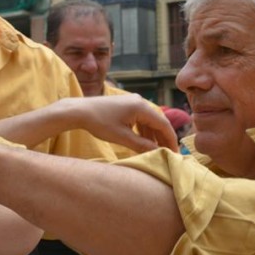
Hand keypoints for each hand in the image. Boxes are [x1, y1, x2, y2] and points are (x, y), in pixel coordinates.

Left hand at [61, 95, 177, 152]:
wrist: (79, 111)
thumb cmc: (99, 123)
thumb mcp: (122, 137)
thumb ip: (142, 145)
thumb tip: (158, 151)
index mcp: (141, 107)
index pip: (163, 124)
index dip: (170, 140)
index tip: (175, 153)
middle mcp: (140, 101)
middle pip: (158, 122)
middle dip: (163, 138)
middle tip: (168, 154)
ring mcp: (133, 101)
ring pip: (149, 121)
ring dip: (153, 135)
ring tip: (157, 150)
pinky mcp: (126, 104)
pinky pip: (140, 118)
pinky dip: (143, 130)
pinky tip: (144, 142)